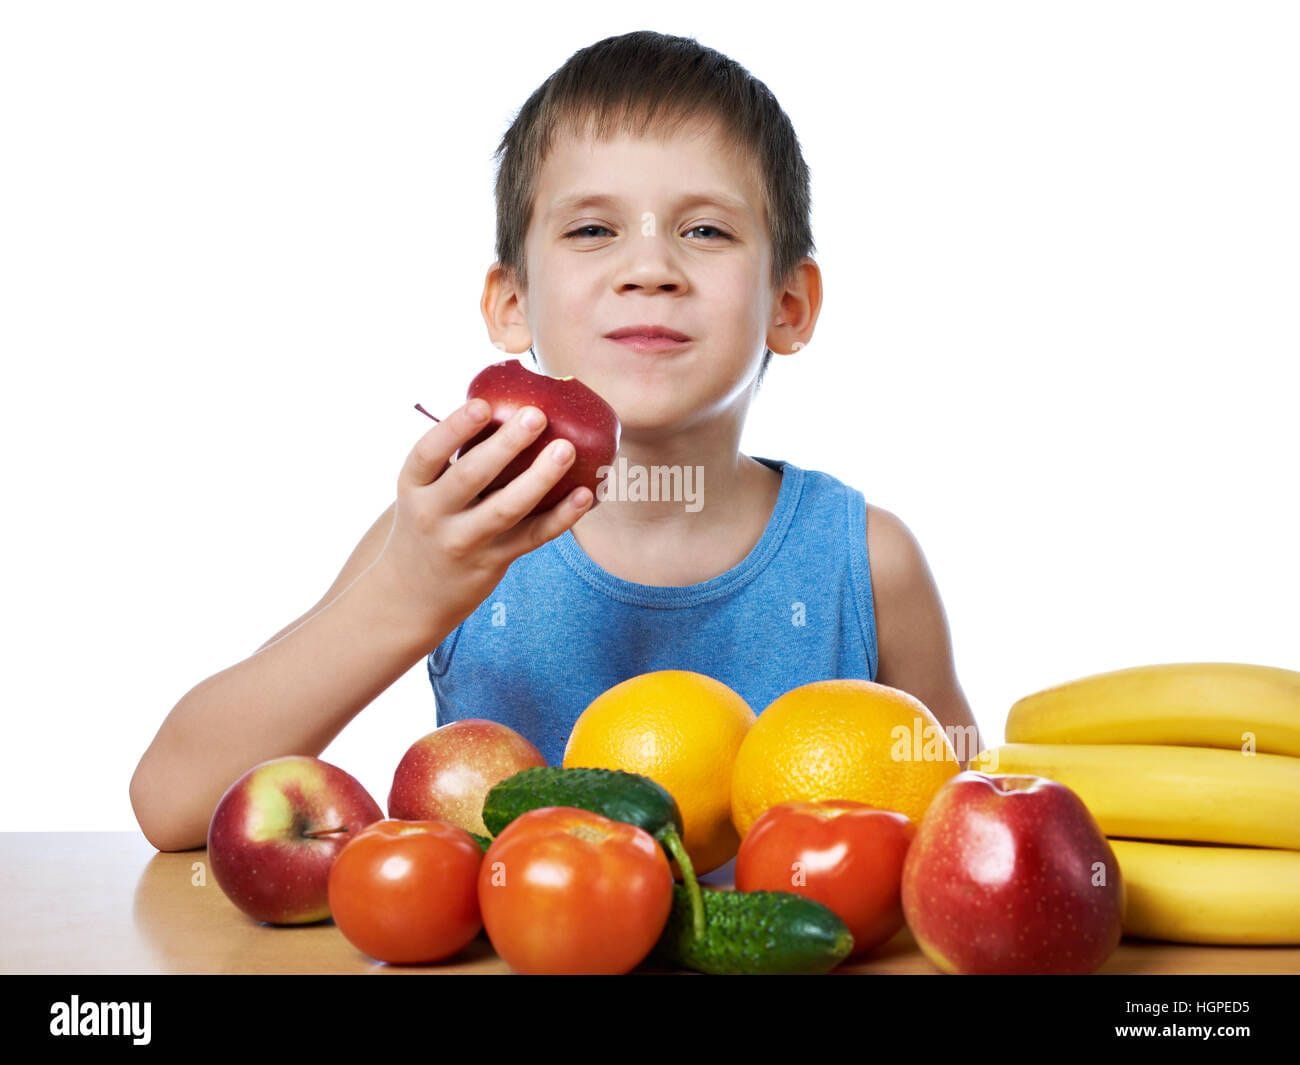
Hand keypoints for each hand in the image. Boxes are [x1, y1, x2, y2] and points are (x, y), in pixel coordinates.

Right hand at [373, 397, 592, 629]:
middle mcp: (433, 514)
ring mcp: (464, 541)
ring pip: (505, 509)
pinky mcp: (492, 562)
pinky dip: (560, 517)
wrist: (413, 590)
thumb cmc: (430, 520)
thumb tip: (509, 401)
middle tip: (537, 415)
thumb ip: (456, 457)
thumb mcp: (424, 489)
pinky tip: (584, 495)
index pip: (428, 453)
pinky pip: (531, 537)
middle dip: (505, 445)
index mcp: (414, 486)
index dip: (454, 428)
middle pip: (470, 476)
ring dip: (539, 479)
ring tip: (567, 449)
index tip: (483, 404)